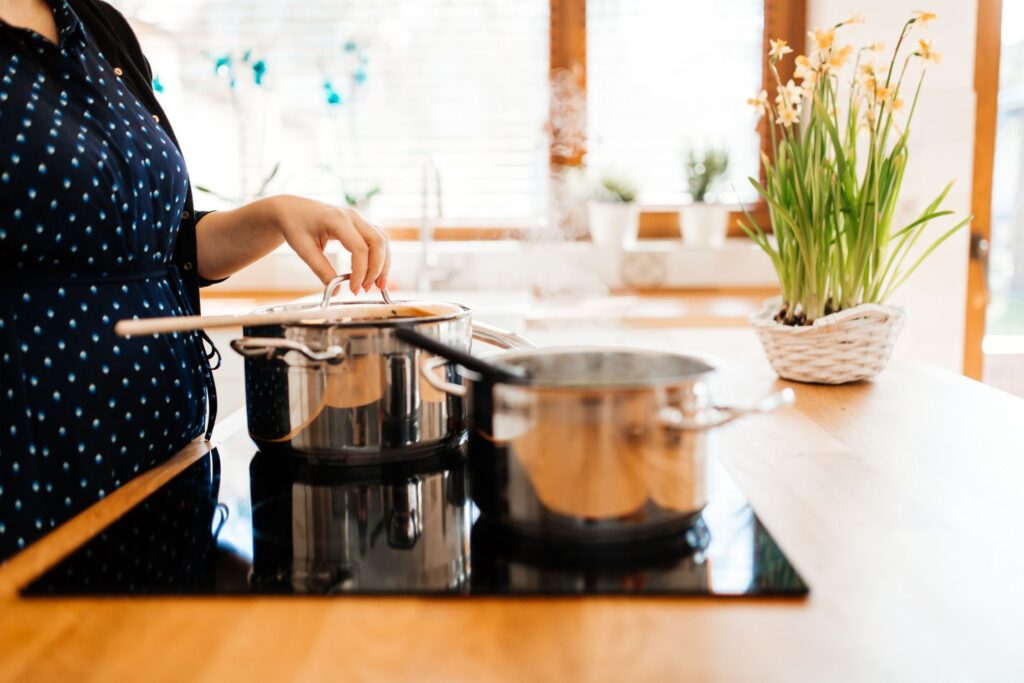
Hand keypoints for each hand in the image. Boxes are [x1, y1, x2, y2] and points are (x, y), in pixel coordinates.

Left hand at [270, 195, 389, 292]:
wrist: (292, 209)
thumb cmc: (295, 225)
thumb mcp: (304, 250)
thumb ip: (321, 270)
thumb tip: (336, 291)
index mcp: (336, 219)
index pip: (359, 248)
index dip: (360, 271)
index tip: (353, 289)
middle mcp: (352, 216)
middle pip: (377, 242)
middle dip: (377, 268)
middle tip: (368, 289)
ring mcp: (358, 218)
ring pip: (382, 240)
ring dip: (383, 263)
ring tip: (378, 285)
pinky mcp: (359, 224)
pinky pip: (377, 239)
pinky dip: (380, 256)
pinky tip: (375, 272)